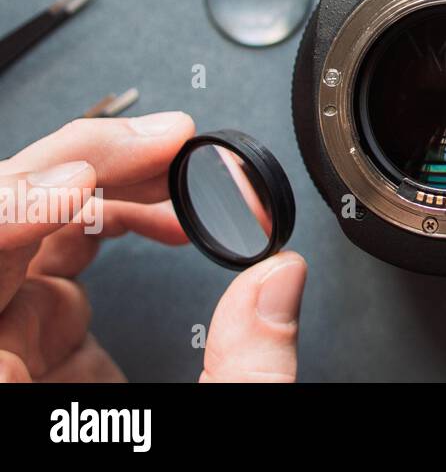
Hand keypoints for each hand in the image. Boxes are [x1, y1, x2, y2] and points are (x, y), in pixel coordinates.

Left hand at [0, 114, 306, 382]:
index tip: (83, 181)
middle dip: (84, 165)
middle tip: (165, 143)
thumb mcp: (211, 441)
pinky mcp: (40, 348)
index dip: (16, 205)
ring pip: (32, 228)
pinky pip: (57, 257)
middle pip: (4, 223)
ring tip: (186, 176)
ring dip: (112, 184)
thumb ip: (246, 366)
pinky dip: (116, 219)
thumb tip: (278, 275)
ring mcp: (12, 349)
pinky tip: (168, 218)